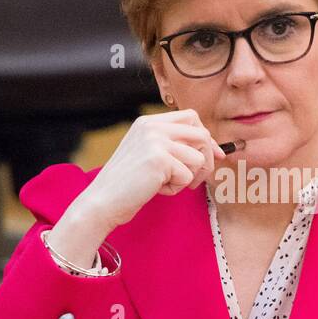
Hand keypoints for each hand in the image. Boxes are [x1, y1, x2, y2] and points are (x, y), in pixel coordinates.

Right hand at [73, 108, 226, 231]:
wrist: (103, 201)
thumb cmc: (128, 184)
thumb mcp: (149, 154)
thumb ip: (173, 145)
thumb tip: (214, 149)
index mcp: (149, 122)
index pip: (191, 117)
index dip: (206, 137)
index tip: (214, 155)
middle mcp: (152, 126)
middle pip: (201, 134)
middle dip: (206, 160)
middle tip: (194, 180)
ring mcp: (155, 141)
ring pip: (198, 158)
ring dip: (189, 178)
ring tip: (166, 184)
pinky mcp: (159, 159)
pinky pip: (187, 175)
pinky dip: (176, 188)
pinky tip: (157, 189)